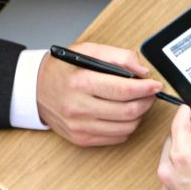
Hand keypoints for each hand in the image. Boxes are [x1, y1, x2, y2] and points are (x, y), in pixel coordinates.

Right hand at [36, 43, 163, 146]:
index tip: (156, 85)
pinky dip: (125, 127)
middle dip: (146, 102)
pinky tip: (122, 115)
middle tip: (150, 94)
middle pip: (128, 112)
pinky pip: (115, 138)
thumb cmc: (62, 69)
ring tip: (137, 103)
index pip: (124, 90)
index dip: (146, 88)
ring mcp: (79, 126)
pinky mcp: (81, 139)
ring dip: (138, 116)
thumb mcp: (88, 51)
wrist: (34, 89)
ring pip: (125, 128)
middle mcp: (78, 106)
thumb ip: (118, 56)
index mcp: (81, 81)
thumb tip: (143, 71)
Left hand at [157, 101, 190, 189]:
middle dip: (185, 135)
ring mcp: (168, 186)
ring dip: (181, 152)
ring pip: (169, 157)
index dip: (186, 113)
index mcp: (183, 156)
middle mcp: (169, 171)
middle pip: (171, 139)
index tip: (190, 109)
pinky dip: (180, 170)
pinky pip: (170, 174)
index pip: (177, 123)